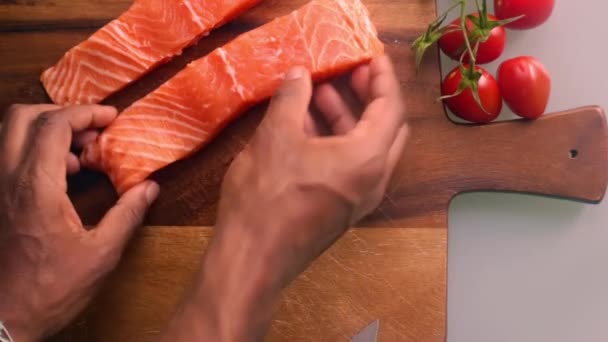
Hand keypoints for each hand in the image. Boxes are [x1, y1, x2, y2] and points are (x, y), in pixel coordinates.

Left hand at [0, 104, 158, 340]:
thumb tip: (149, 188)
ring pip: (11, 132)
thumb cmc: (50, 289)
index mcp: (36, 188)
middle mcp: (7, 179)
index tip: (111, 118)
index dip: (86, 113)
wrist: (3, 318)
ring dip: (46, 130)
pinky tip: (60, 175)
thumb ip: (127, 215)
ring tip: (78, 153)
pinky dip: (35, 149)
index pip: (55, 124)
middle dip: (62, 113)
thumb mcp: (100, 254)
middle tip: (92, 129)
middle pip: (24, 116)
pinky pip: (9, 155)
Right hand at [161, 55, 406, 340]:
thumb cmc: (267, 200)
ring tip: (319, 94)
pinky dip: (336, 142)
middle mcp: (372, 181)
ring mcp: (357, 199)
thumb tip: (299, 75)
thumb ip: (292, 98)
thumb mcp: (276, 137)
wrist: (252, 260)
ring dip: (347, 119)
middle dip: (369, 97)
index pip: (390, 108)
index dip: (382, 77)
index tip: (371, 57)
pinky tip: (305, 127)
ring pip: (365, 148)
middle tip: (350, 73)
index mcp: (367, 160)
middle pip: (384, 128)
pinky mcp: (339, 210)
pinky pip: (349, 167)